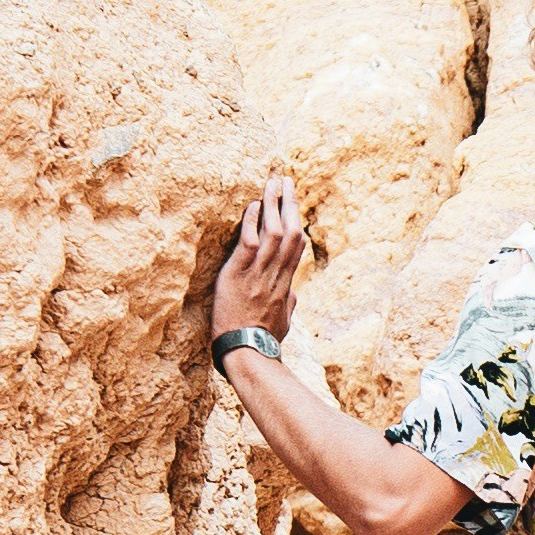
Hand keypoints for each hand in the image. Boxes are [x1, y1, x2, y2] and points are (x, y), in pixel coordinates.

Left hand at [222, 175, 304, 341]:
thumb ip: (288, 304)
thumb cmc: (263, 342)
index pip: (296, 248)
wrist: (247, 353)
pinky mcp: (238, 276)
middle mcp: (275, 276)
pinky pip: (249, 243)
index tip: (294, 206)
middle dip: (290, 204)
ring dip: (273, 204)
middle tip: (287, 181)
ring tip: (271, 182)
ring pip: (273, 233)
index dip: (296, 223)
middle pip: (290, 233)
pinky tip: (253, 205)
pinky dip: (252, 223)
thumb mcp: (283, 323)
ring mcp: (258, 274)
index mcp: (285, 286)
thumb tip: (292, 295)